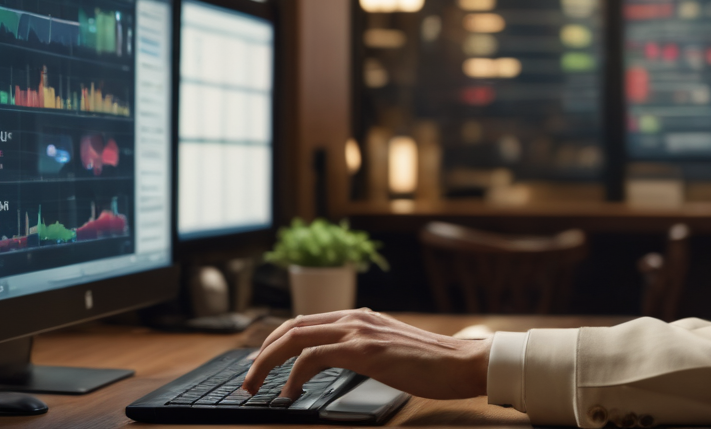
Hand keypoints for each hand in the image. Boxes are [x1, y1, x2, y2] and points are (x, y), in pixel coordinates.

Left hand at [242, 308, 491, 401]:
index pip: (304, 322)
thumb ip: (362, 350)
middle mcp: (355, 317)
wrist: (463, 362)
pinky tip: (289, 393)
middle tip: (247, 380)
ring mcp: (359, 331)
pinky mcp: (365, 350)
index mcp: (360, 317)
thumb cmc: (432, 364)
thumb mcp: (389, 351)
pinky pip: (314, 357)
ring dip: (268, 363)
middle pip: (291, 327)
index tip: (259, 365)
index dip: (275, 343)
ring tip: (256, 387)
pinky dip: (294, 375)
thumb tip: (334, 364)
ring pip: (296, 338)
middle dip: (261, 353)